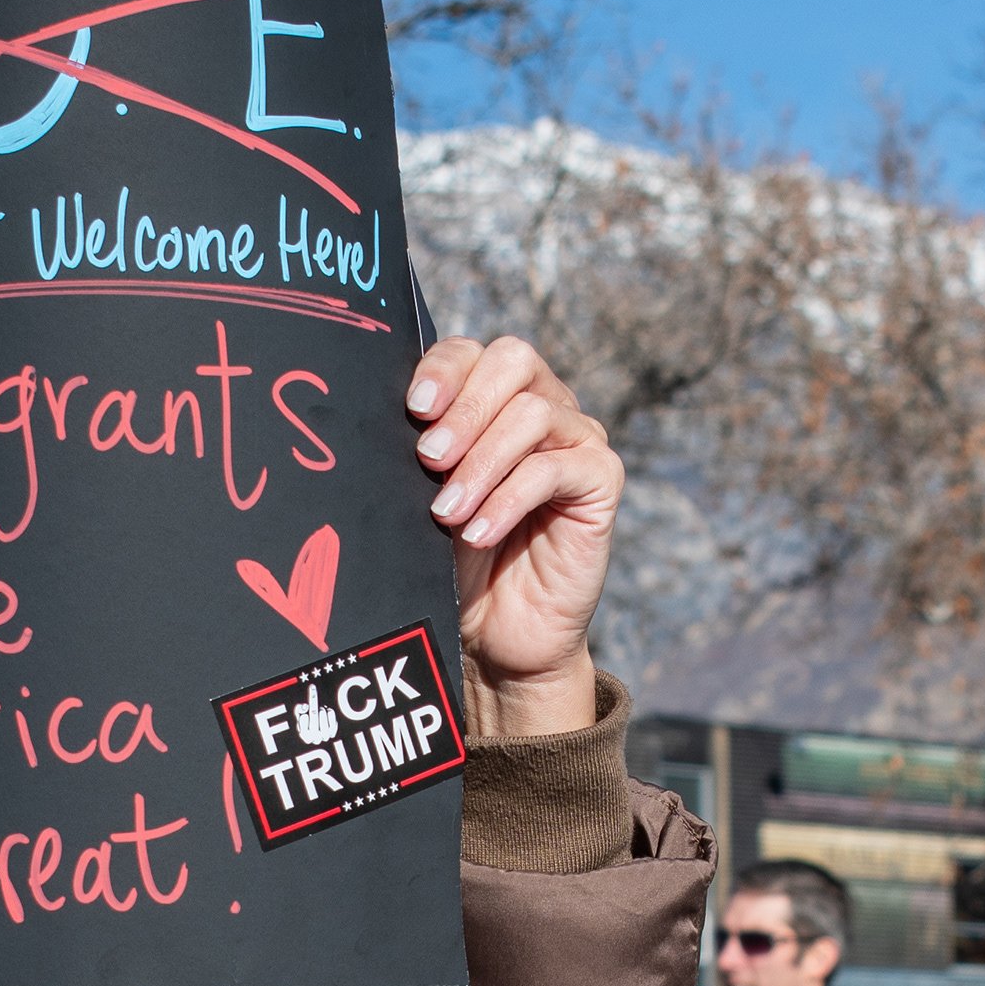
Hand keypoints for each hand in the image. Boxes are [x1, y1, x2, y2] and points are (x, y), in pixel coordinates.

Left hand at [408, 335, 619, 741]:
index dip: (444, 369)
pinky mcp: (602, 480)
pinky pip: (555, 470)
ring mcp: (576, 440)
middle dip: (465, 406)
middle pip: (514, 361)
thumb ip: (420, 450)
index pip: (474, 351)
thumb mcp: (424, 496)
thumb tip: (382, 414)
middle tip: (428, 459)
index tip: (413, 409)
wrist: (496, 634)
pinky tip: (477, 533)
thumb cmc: (454, 561)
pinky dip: (508, 499)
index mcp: (495, 398)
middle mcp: (543, 407)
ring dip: (481, 463)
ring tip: (445, 512)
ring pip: (533, 414)